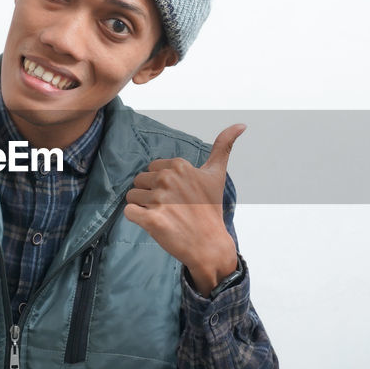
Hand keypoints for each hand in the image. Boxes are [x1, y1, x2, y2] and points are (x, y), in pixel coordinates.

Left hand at [123, 124, 244, 294]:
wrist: (209, 245)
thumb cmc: (210, 209)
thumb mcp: (217, 174)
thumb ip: (223, 146)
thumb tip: (241, 124)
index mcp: (179, 166)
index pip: (152, 168)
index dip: (161, 183)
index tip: (177, 195)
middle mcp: (168, 179)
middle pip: (140, 180)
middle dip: (150, 194)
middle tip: (170, 208)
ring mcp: (159, 199)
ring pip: (132, 196)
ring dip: (143, 207)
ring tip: (163, 216)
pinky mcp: (151, 219)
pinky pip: (129, 211)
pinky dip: (136, 218)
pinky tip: (153, 223)